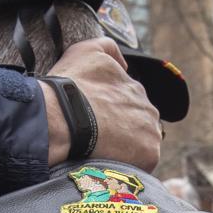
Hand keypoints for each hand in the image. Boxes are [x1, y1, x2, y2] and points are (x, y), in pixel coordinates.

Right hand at [43, 38, 160, 171]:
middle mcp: (148, 107)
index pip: (127, 105)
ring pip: (140, 144)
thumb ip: (108, 48)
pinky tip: (108, 162)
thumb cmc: (69, 87)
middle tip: (97, 139)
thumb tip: (124, 63)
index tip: (94, 122)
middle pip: (137, 125)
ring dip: (126, 149)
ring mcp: (151, 131)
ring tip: (101, 153)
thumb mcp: (85, 51)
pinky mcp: (150, 153)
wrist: (60, 119)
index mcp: (135, 88)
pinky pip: (142, 163)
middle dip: (120, 132)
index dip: (109, 115)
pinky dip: (127, 165)